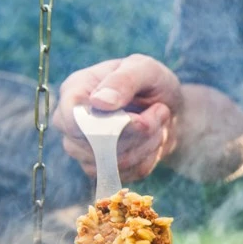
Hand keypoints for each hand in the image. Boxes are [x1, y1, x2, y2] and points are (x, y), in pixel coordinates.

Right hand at [54, 54, 180, 182]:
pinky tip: (153, 140)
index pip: (71, 118)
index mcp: (75, 90)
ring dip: (147, 144)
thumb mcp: (145, 69)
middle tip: (161, 111)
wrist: (171, 110)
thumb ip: (124, 81)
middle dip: (138, 131)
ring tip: (159, 122)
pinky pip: (127, 173)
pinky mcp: (102, 168)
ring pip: (113, 162)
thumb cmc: (153, 83)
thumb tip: (99, 102)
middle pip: (96, 144)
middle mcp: (72, 123)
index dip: (103, 125)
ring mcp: (83, 149)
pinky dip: (148, 158)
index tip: (137, 119)